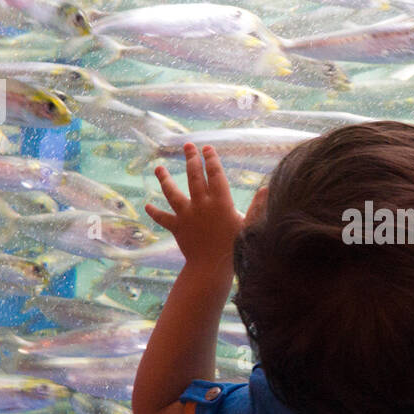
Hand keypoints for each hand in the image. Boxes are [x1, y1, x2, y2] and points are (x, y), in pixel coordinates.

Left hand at [144, 145, 260, 271]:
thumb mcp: (249, 225)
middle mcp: (201, 204)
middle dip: (190, 159)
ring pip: (172, 193)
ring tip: (159, 168)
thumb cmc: (234, 248)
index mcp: (220, 201)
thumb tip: (267, 188)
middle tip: (187, 146)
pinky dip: (155, 212)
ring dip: (165, 179)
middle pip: (193, 176)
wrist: (211, 268)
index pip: (214, 174)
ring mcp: (186, 215)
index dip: (210, 159)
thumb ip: (257, 206)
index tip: (207, 148)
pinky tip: (147, 206)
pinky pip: (163, 218)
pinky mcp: (177, 227)